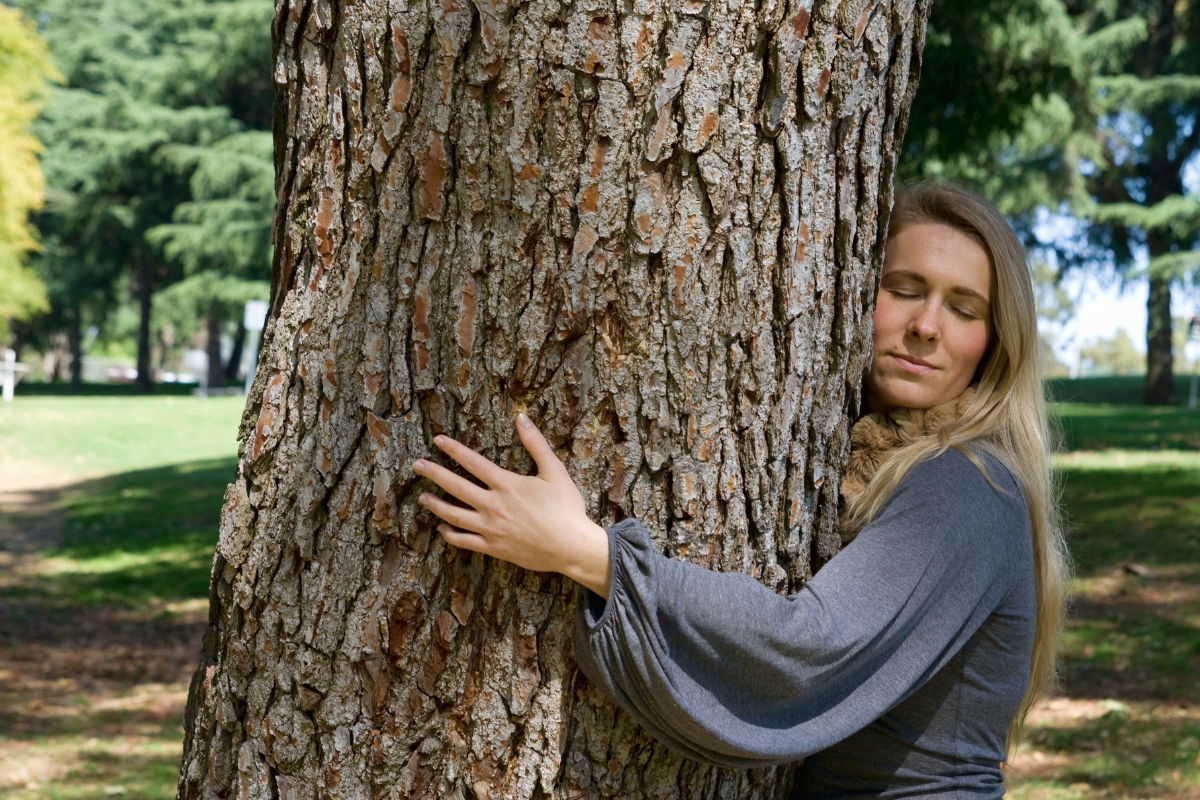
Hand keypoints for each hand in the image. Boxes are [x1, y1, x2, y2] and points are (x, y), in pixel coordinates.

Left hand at [411, 414, 611, 597]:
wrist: (572, 547)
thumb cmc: (566, 508)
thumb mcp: (555, 471)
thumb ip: (536, 443)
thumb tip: (521, 417)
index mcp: (507, 484)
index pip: (473, 462)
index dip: (454, 450)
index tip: (438, 441)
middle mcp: (493, 505)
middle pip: (455, 486)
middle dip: (433, 474)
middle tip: (417, 465)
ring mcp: (490, 528)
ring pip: (454, 515)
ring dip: (435, 504)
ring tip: (422, 497)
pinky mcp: (493, 547)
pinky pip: (464, 541)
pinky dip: (450, 534)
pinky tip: (442, 528)